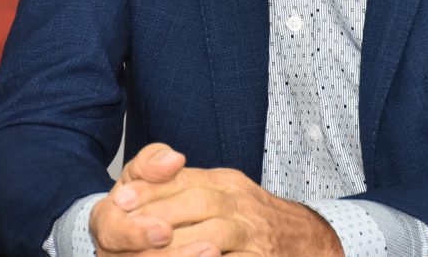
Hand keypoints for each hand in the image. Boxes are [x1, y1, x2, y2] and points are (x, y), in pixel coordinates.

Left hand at [90, 143, 342, 255]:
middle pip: (197, 200)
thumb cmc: (253, 220)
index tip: (120, 199)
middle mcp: (240, 201)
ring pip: (210, 235)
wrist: (307, 240)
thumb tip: (141, 183)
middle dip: (157, 213)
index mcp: (225, 182)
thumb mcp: (224, 193)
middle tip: (123, 226)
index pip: (185, 178)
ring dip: (175, 246)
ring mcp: (253, 232)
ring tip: (145, 251)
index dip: (151, 188)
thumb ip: (189, 186)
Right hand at [90, 143, 210, 255]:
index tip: (165, 231)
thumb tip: (174, 160)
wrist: (137, 222)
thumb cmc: (139, 196)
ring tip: (216, 252)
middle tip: (209, 247)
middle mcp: (112, 251)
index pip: (113, 232)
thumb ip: (152, 163)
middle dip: (174, 255)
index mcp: (106, 223)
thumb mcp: (139, 173)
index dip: (137, 234)